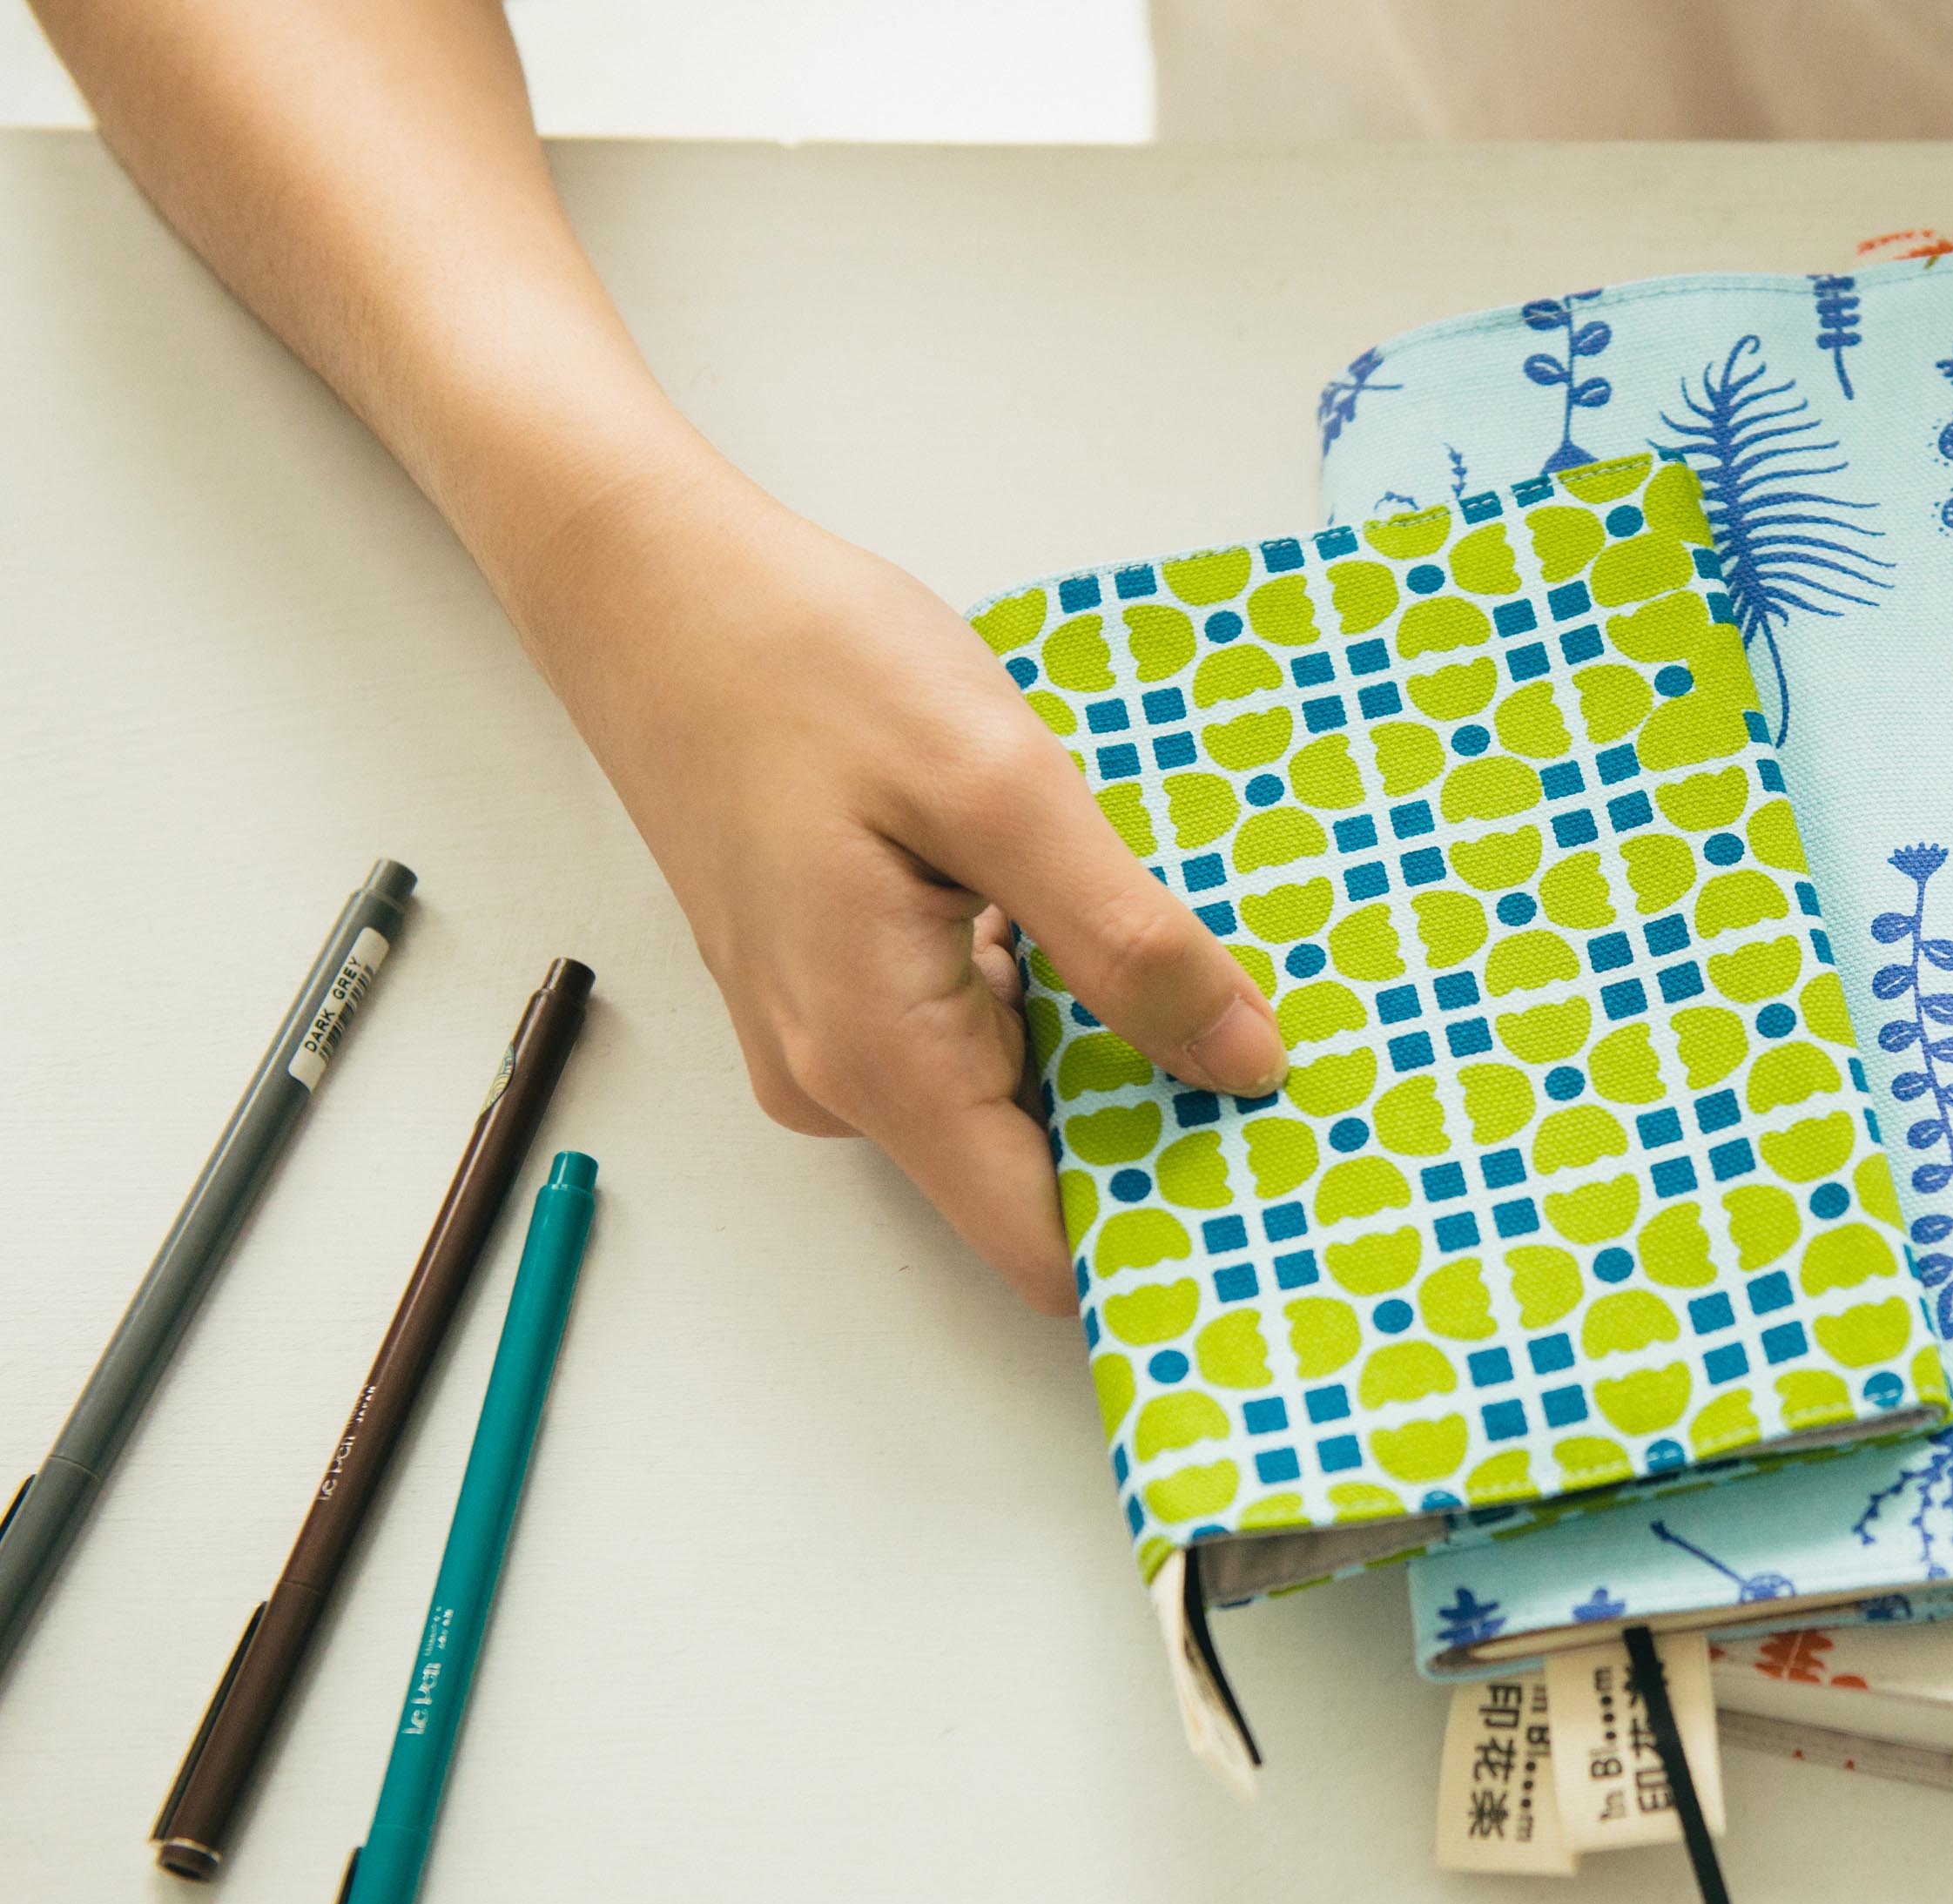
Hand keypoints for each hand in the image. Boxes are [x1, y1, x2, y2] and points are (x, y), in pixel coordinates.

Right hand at [506, 459, 1283, 1312]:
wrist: (646, 581)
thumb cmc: (798, 663)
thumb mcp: (1001, 790)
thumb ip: (1127, 942)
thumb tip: (1244, 1064)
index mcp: (883, 1060)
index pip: (1047, 1246)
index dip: (1167, 1222)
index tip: (1278, 1172)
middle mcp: (844, 1081)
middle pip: (1041, 1169)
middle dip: (1156, 1111)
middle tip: (1268, 1020)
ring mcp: (831, 1036)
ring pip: (1017, 1085)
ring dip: (1104, 1029)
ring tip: (1183, 934)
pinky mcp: (835, 981)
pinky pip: (975, 1023)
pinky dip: (1046, 976)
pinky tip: (1081, 893)